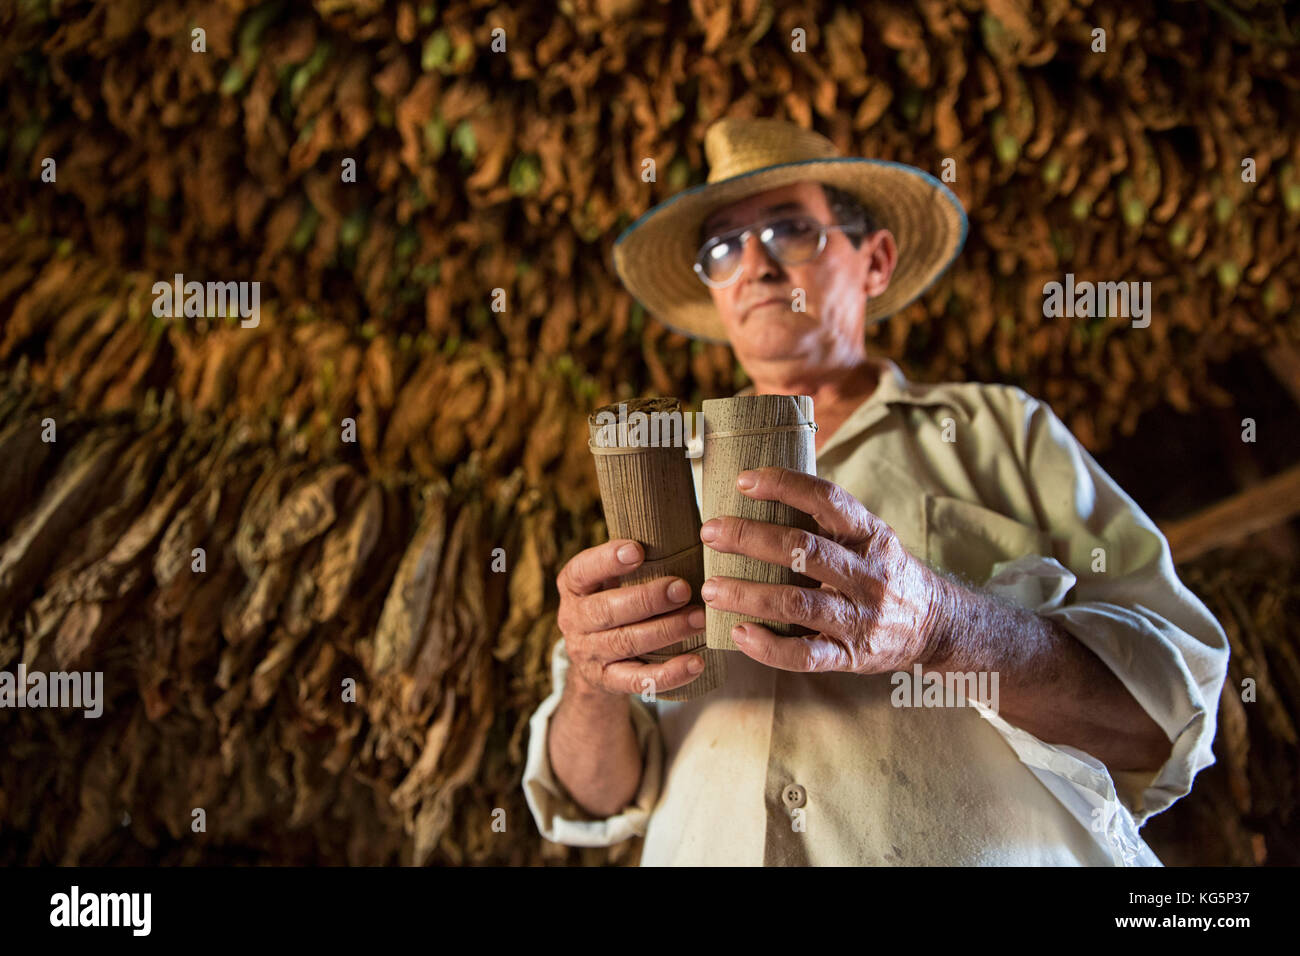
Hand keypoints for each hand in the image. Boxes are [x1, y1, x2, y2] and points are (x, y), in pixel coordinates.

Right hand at [555, 539, 707, 697]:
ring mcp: (588, 653)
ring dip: (665, 631)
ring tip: (698, 620)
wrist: (594, 659)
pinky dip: (669, 673)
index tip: (638, 549)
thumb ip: (633, 560)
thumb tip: (683, 527)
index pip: (583, 571)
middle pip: (606, 611)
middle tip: (683, 588)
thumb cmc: (615, 600)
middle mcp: (574, 620)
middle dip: (647, 599)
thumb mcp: (610, 579)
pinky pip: (638, 681)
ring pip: (625, 643)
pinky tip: (696, 661)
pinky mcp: (607, 681)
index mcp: (573, 587)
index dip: (607, 560)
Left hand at [698, 467, 950, 673]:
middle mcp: (867, 574)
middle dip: (749, 539)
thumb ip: (828, 520)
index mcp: (870, 535)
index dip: (784, 485)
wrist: (936, 625)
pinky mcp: (851, 656)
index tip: (743, 481)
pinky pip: (806, 655)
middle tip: (710, 533)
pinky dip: (768, 647)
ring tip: (710, 589)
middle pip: (802, 550)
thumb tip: (762, 485)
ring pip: (796, 604)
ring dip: (748, 594)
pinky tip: (739, 634)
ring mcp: (860, 617)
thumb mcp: (870, 537)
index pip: (827, 500)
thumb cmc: (884, 572)